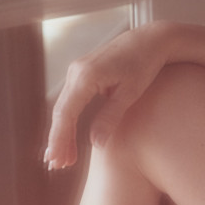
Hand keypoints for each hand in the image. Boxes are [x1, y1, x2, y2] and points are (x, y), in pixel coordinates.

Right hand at [44, 21, 176, 169]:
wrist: (150, 39)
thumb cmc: (145, 65)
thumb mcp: (131, 93)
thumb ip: (111, 117)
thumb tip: (96, 144)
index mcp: (86, 76)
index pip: (67, 113)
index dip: (61, 138)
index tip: (58, 159)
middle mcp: (76, 71)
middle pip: (61, 112)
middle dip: (57, 140)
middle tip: (55, 165)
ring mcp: (77, 71)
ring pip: (64, 107)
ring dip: (62, 133)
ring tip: (62, 159)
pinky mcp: (82, 73)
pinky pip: (71, 101)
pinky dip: (68, 121)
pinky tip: (69, 138)